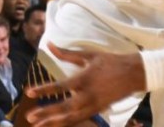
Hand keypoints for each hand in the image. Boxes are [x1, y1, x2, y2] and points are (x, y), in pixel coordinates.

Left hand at [25, 44, 146, 126]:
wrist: (135, 73)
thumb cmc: (111, 61)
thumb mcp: (90, 55)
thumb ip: (67, 54)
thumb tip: (49, 45)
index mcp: (85, 78)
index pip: (60, 86)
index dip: (43, 90)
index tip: (29, 93)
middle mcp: (89, 94)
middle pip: (64, 107)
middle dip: (46, 113)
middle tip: (30, 117)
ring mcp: (94, 104)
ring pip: (71, 117)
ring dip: (54, 122)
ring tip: (38, 125)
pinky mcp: (99, 109)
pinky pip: (80, 119)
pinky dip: (67, 122)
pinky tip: (56, 124)